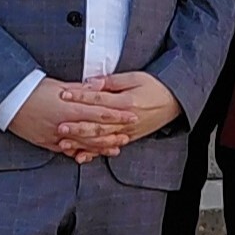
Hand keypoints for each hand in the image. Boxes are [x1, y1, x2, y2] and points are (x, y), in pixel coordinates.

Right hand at [7, 77, 138, 161]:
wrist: (8, 101)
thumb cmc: (33, 89)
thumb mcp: (58, 85)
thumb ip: (80, 89)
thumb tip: (99, 86)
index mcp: (69, 107)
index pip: (99, 112)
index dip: (117, 115)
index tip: (132, 115)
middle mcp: (64, 124)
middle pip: (94, 132)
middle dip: (113, 134)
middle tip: (129, 135)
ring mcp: (55, 137)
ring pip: (83, 144)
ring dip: (101, 147)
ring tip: (115, 148)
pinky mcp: (47, 143)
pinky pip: (67, 151)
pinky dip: (81, 152)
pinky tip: (91, 154)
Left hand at [59, 72, 182, 145]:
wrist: (174, 101)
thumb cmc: (154, 86)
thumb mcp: (135, 77)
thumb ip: (112, 81)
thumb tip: (91, 82)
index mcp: (128, 102)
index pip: (99, 100)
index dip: (81, 97)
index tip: (64, 94)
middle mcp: (127, 120)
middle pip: (98, 124)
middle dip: (77, 126)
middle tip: (60, 126)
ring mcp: (127, 132)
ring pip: (101, 139)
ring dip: (82, 142)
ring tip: (64, 143)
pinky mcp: (128, 138)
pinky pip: (109, 148)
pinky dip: (94, 153)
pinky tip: (80, 156)